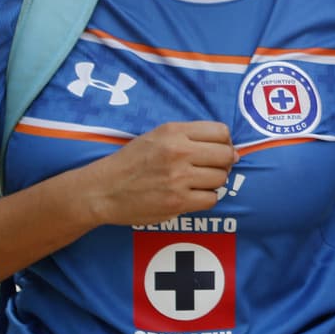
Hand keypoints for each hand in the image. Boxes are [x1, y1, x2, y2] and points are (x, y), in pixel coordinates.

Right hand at [79, 121, 236, 225]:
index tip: (217, 150)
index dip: (224, 142)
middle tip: (212, 168)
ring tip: (197, 181)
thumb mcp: (157, 136)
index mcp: (174, 132)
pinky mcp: (177, 202)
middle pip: (226, 155)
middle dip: (224, 162)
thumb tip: (231, 149)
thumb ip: (191, 136)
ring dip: (214, 182)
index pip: (221, 131)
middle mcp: (178, 152)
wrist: (102, 190)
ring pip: (221, 178)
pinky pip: (211, 199)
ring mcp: (178, 178)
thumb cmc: (131, 162)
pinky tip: (191, 195)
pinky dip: (205, 198)